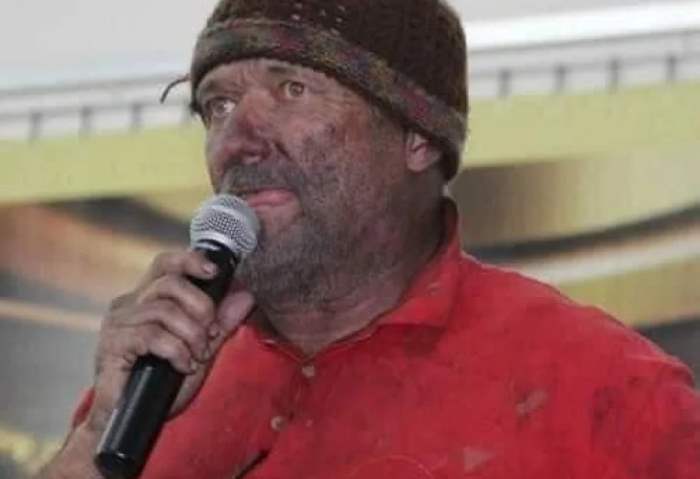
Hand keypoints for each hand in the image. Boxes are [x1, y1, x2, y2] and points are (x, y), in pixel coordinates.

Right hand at [85, 250, 253, 434]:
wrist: (131, 421)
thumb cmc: (161, 384)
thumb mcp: (201, 350)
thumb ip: (221, 323)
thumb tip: (246, 295)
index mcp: (147, 299)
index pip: (166, 263)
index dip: (190, 260)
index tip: (215, 272)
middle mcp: (129, 304)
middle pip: (170, 283)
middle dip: (201, 306)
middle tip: (211, 333)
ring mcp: (118, 323)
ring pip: (164, 310)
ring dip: (191, 335)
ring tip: (197, 356)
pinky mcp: (113, 344)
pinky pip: (152, 335)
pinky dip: (176, 351)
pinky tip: (182, 365)